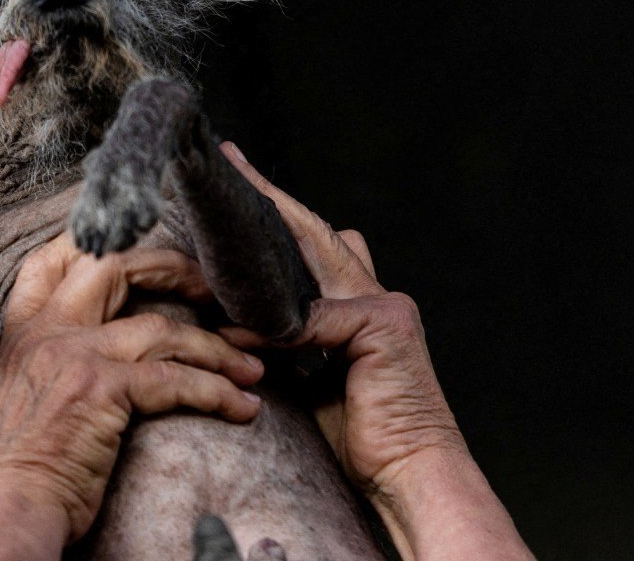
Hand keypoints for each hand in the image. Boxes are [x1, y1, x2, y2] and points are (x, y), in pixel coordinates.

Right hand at [0, 233, 264, 559]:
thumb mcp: (17, 401)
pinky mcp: (100, 389)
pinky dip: (218, 391)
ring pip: (163, 328)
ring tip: (251, 370)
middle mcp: (46, 334)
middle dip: (173, 269)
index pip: (51, 260)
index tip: (145, 248)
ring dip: (217, 350)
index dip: (99, 241)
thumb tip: (100, 365)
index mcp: (22, 335)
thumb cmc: (10, 474)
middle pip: (114, 265)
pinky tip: (243, 408)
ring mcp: (73, 357)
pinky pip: (176, 379)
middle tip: (214, 292)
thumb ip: (49, 368)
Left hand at [220, 143, 532, 560]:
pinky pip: (312, 320)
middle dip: (269, 196)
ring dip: (265, 239)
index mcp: (363, 305)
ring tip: (220, 212)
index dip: (280, 215)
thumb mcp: (319, 385)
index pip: (316, 247)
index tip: (245, 182)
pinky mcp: (383, 326)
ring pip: (316, 256)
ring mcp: (384, 306)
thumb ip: (295, 346)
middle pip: (315, 231)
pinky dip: (271, 327)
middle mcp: (377, 294)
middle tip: (229, 159)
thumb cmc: (369, 437)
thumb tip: (250, 325)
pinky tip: (234, 329)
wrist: (413, 473)